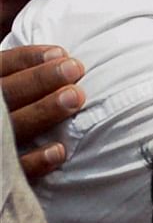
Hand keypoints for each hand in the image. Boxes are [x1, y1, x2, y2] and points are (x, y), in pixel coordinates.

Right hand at [3, 45, 85, 179]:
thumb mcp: (8, 88)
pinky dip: (33, 162)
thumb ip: (18, 74)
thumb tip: (58, 55)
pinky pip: (13, 170)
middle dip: (39, 80)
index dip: (26, 59)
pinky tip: (59, 151)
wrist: (4, 161)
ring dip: (42, 112)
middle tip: (75, 69)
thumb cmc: (13, 110)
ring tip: (75, 97)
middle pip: (4, 95)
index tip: (60, 53)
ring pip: (10, 129)